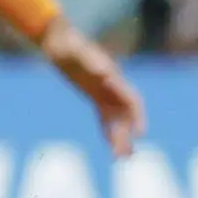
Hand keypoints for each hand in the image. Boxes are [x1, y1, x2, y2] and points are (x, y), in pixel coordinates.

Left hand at [41, 16, 143, 153]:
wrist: (58, 41)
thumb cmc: (69, 45)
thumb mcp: (78, 52)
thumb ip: (92, 62)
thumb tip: (106, 74)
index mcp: (112, 77)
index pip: (131, 100)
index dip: (137, 116)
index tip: (138, 133)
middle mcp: (112, 86)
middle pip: (125, 114)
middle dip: (127, 134)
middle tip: (125, 155)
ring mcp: (103, 90)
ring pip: (117, 118)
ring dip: (120, 136)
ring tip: (120, 157)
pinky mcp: (93, 94)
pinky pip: (104, 116)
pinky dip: (107, 129)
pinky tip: (109, 143)